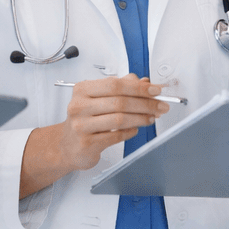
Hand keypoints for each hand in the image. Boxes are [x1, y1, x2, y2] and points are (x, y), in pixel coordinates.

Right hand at [19, 74, 169, 197]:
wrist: (67, 145)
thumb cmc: (86, 119)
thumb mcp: (99, 99)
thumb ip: (122, 88)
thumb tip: (145, 83)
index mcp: (83, 90)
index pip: (115, 84)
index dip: (138, 87)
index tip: (156, 90)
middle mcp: (79, 106)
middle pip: (120, 102)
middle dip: (145, 104)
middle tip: (161, 106)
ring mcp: (81, 125)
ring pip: (120, 119)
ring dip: (141, 118)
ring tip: (151, 118)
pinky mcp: (87, 143)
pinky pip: (116, 136)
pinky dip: (130, 131)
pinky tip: (135, 129)